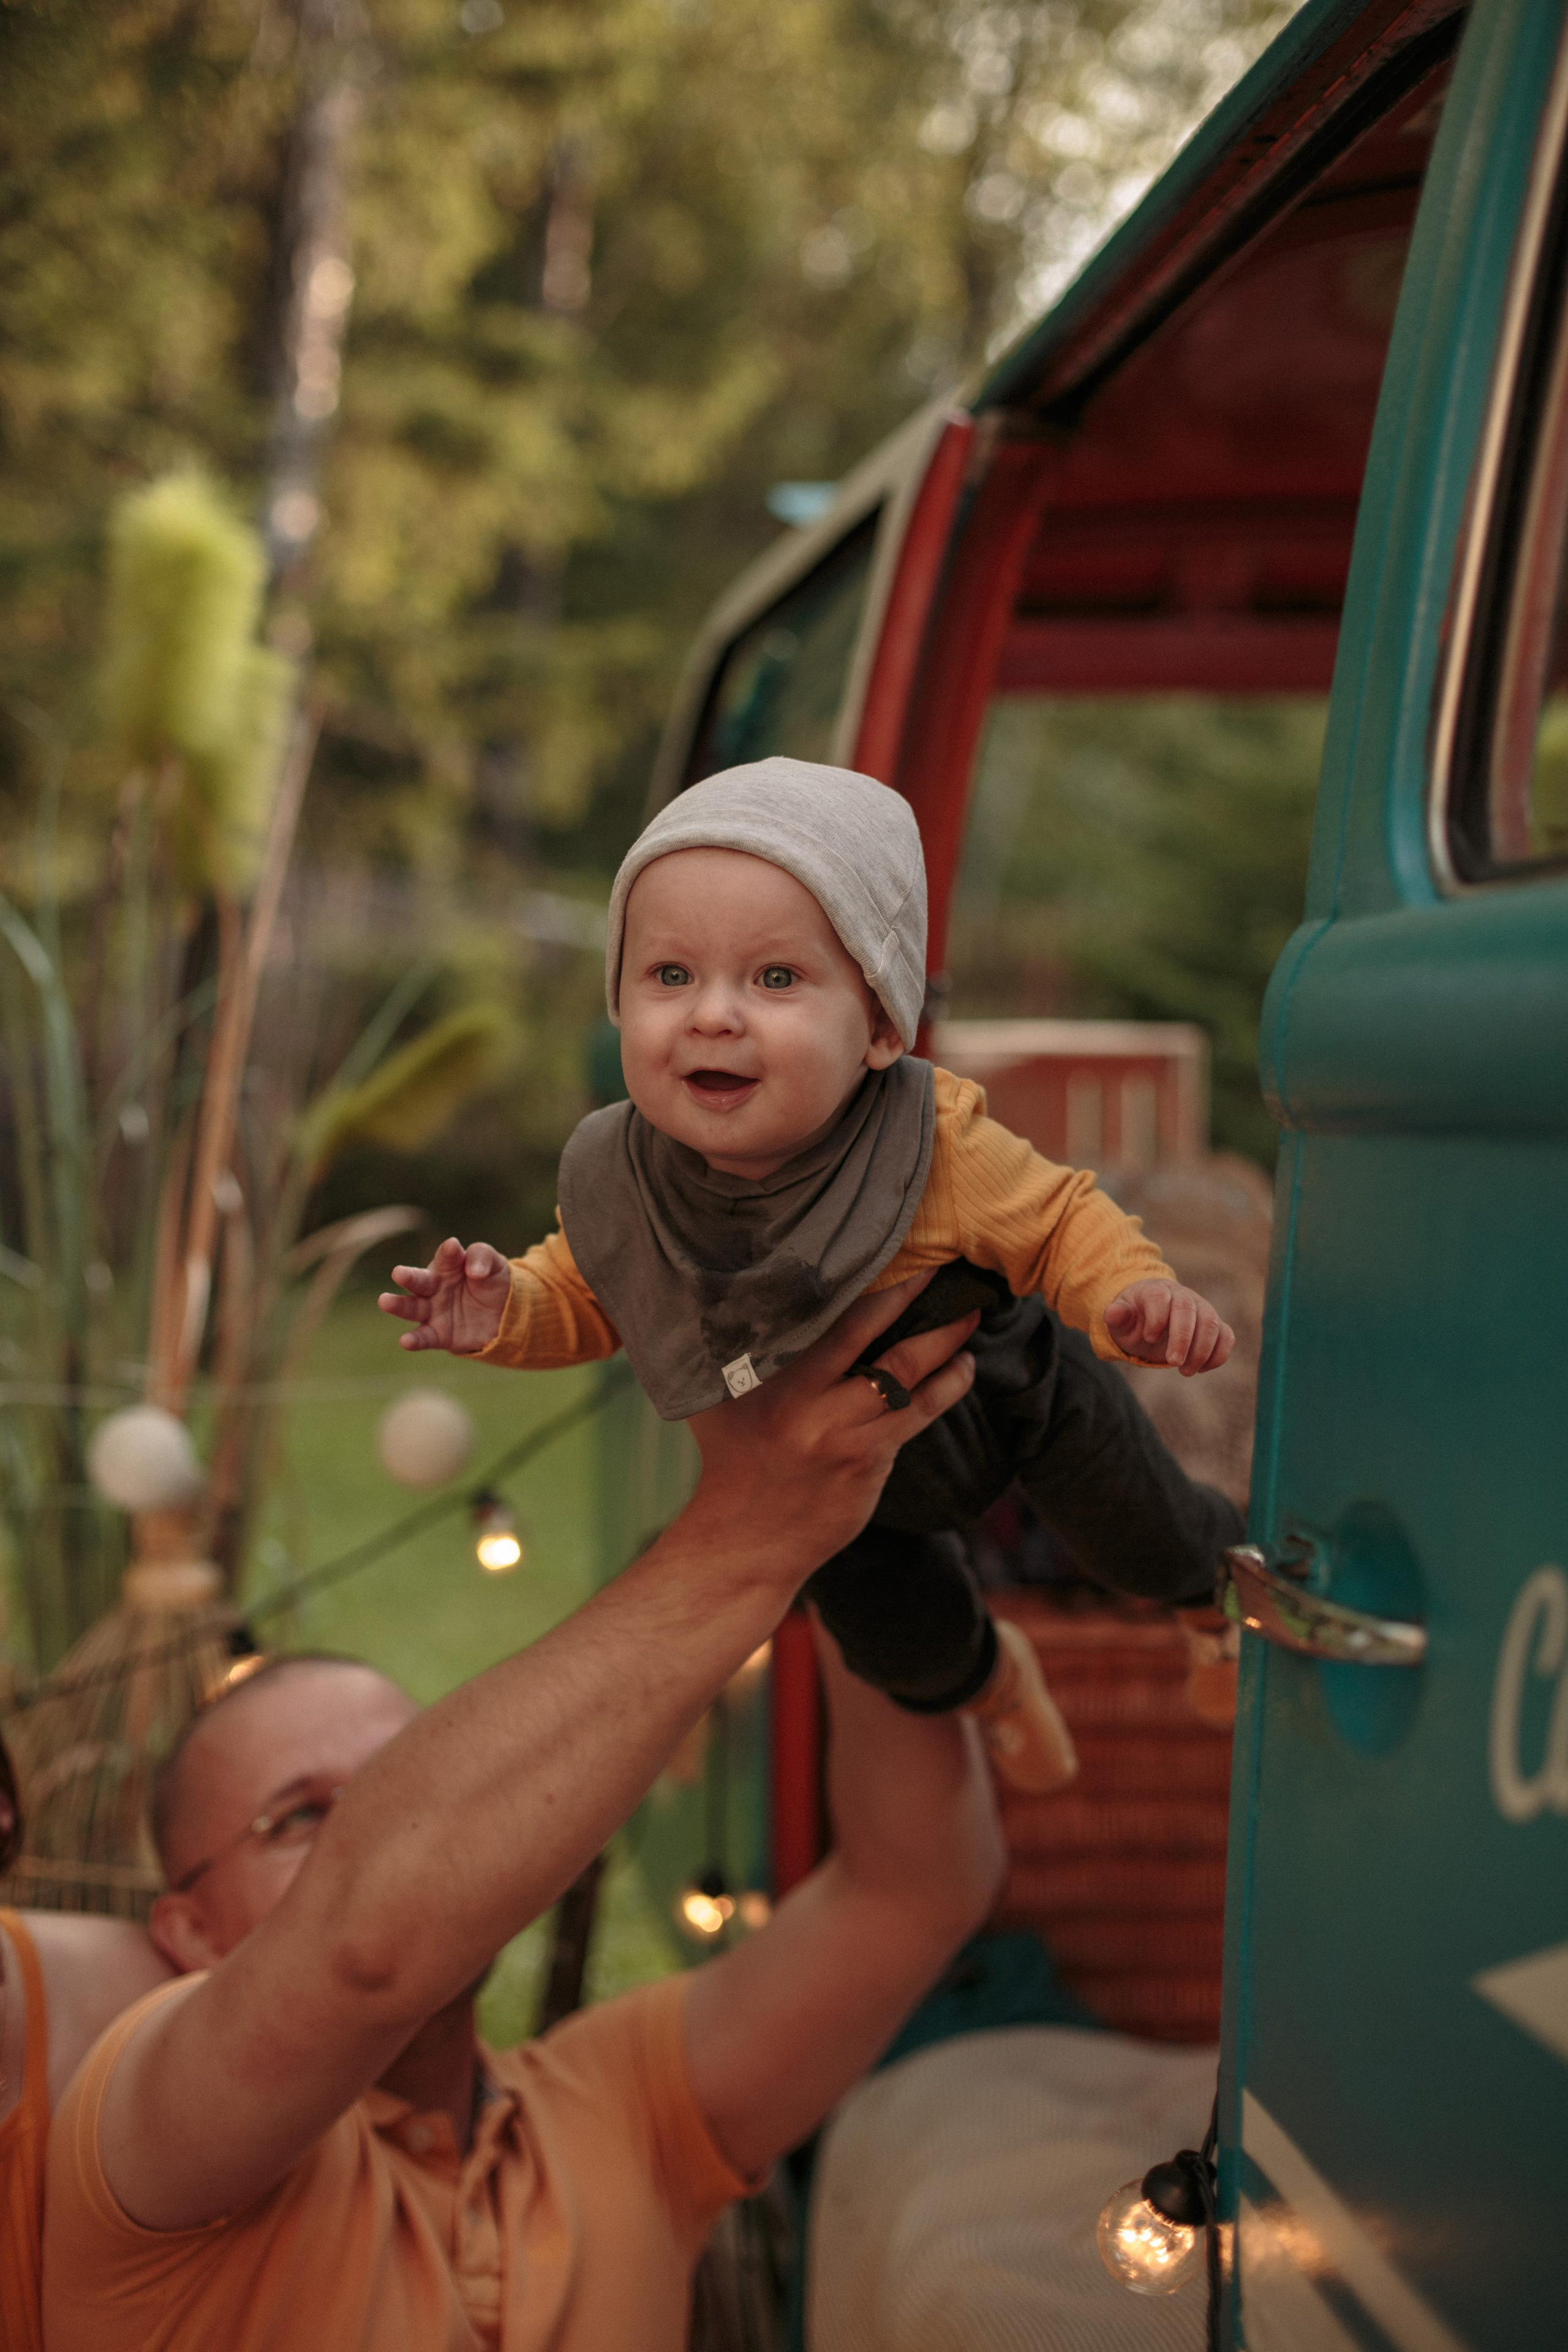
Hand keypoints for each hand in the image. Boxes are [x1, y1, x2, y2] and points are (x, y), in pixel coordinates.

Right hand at [378, 1237, 510, 1355]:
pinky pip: (424, 1338)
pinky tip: (405, 1341)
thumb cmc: (492, 1282)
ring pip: (412, 1308)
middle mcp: (435, 1287)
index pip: (447, 1257)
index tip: (452, 1247)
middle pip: (419, 1281)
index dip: (449, 1253)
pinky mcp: (439, 1335)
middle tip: (398, 1273)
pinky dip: (414, 1340)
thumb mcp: (495, 1265)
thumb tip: (475, 1272)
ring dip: (398, 1305)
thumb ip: (482, 1258)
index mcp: (448, 1266)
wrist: (504, 1315)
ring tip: (384, 1301)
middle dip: (409, 1277)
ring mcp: (434, 1311)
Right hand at [685, 1274, 978, 1589]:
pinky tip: (959, 1371)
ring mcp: (844, 1440)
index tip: (912, 1262)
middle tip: (956, 1281)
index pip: (840, 1325)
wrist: (741, 1542)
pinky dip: (942, 1390)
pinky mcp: (867, 1467)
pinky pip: (913, 1420)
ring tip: (970, 1322)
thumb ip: (741, 1354)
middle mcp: (812, 1410)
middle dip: (927, 1312)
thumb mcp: (721, 1400)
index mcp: (774, 1383)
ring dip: (947, 1352)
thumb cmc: (729, 1459)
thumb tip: (758, 1298)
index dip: (885, 1292)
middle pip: (887, 1350)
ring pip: (911, 1386)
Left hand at [1103, 1278, 1233, 1376]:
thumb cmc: (1135, 1320)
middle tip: (1173, 1363)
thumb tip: (1112, 1313)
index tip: (1148, 1338)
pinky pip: (1226, 1336)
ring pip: (1211, 1323)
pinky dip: (1219, 1354)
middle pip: (1188, 1310)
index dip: (1156, 1317)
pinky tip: (1202, 1369)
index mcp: (1156, 1290)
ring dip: (1201, 1350)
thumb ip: (1117, 1316)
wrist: (1152, 1320)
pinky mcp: (1214, 1325)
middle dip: (1182, 1338)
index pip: (1159, 1297)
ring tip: (1185, 1372)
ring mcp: (1201, 1309)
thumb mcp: (1121, 1321)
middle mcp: (1182, 1296)